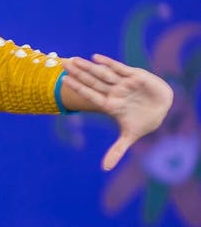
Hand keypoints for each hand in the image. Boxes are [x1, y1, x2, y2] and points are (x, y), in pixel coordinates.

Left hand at [62, 54, 173, 170]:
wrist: (163, 109)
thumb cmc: (143, 121)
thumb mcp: (129, 136)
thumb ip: (117, 150)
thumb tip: (105, 169)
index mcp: (110, 105)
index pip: (90, 95)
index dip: (78, 88)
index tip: (63, 81)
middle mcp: (114, 92)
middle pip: (92, 82)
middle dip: (78, 74)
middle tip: (62, 64)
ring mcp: (123, 83)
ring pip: (102, 74)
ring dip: (89, 67)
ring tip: (73, 59)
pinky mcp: (135, 76)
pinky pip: (119, 68)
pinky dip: (108, 63)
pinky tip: (96, 58)